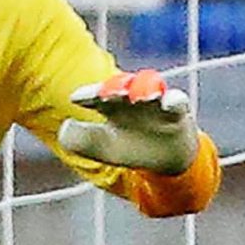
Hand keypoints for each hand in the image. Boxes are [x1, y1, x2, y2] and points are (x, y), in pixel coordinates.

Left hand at [59, 69, 198, 175]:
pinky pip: (177, 102)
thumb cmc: (129, 146)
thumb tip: (66, 125)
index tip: (76, 98)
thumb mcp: (100, 148)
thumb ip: (79, 140)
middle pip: (122, 87)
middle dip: (115, 87)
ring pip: (149, 89)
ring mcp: (154, 103)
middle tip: (107, 93)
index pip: (95, 96)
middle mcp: (131, 99)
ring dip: (144, 90)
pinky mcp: (176, 112)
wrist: (165, 157)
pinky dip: (174, 100)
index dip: (87, 95)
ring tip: (140, 97)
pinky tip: (169, 103)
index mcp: (110, 106)